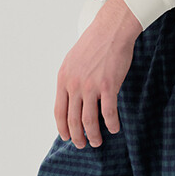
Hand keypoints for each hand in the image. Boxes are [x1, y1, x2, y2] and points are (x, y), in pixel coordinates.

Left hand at [55, 0, 142, 147]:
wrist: (111, 31)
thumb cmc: (94, 44)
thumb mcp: (73, 61)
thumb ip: (70, 80)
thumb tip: (71, 97)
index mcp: (63, 79)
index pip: (59, 111)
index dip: (62, 127)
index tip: (66, 137)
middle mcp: (74, 85)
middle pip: (73, 120)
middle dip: (78, 136)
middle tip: (82, 144)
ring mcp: (91, 86)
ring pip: (89, 120)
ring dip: (94, 135)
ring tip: (97, 142)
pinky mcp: (108, 86)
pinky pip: (109, 113)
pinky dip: (112, 124)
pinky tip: (115, 129)